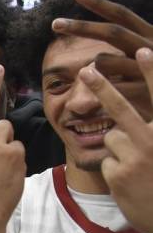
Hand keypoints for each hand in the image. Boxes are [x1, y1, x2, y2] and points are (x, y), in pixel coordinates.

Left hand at [52, 0, 151, 89]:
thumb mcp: (147, 54)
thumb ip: (127, 47)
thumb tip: (97, 48)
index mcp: (150, 35)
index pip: (121, 15)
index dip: (99, 4)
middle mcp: (149, 46)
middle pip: (111, 32)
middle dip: (81, 26)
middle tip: (55, 23)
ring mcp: (147, 67)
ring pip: (104, 61)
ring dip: (91, 68)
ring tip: (92, 78)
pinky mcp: (145, 90)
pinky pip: (109, 87)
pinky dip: (100, 90)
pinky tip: (99, 97)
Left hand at [80, 48, 152, 232]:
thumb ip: (151, 130)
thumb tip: (123, 121)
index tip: (144, 49)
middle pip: (122, 109)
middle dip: (102, 87)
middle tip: (86, 69)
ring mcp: (137, 157)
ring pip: (111, 138)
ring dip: (118, 149)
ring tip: (137, 168)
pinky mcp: (119, 173)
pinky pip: (107, 160)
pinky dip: (114, 169)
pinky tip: (129, 183)